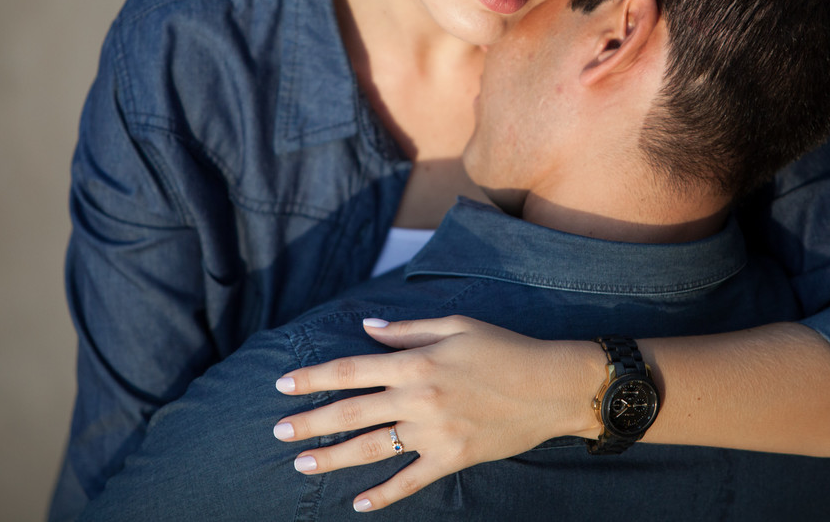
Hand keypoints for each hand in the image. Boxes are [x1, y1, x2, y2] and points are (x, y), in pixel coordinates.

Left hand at [271, 315, 605, 511]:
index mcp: (416, 362)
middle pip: (351, 412)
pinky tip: (359, 504)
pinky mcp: (452, 458)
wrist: (551, 386)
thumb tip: (365, 330)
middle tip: (277, 431)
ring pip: (372, 448)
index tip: (283, 385)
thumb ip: (406, 330)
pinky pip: (410, 480)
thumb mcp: (455, 325)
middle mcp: (419, 398)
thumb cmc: (504, 347)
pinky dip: (384, 495)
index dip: (313, 378)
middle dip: (310, 422)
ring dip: (333, 457)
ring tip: (301, 463)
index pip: (351, 370)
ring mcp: (434, 432)